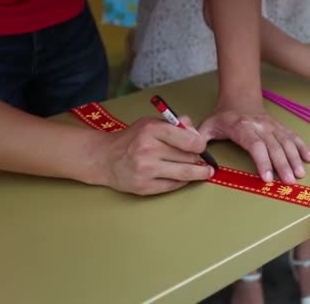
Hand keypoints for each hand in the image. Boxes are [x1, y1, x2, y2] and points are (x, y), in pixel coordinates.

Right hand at [97, 116, 214, 195]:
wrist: (104, 157)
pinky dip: (182, 181)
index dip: (200, 145)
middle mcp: (148, 150)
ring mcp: (146, 170)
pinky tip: (184, 178)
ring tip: (205, 172)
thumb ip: (175, 125)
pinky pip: (173, 186)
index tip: (201, 147)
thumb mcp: (151, 123)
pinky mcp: (144, 187)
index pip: (189, 140)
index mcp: (152, 130)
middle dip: (199, 159)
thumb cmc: (132, 139)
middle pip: (189, 158)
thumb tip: (196, 133)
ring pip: (184, 174)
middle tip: (204, 160)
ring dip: (198, 173)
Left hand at [199, 104, 309, 183]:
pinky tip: (309, 158)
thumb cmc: (223, 117)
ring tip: (300, 174)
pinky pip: (293, 137)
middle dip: (283, 165)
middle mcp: (261, 127)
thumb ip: (200, 139)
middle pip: (274, 147)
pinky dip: (302, 147)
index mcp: (243, 128)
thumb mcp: (208, 126)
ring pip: (286, 142)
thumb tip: (194, 154)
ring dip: (295, 158)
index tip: (267, 177)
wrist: (239, 99)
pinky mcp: (280, 128)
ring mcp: (272, 127)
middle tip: (289, 181)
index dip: (262, 161)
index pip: (255, 146)